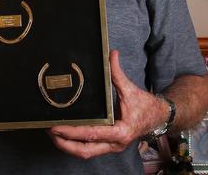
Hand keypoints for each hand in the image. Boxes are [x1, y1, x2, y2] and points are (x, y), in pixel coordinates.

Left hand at [48, 49, 166, 158]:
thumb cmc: (145, 106)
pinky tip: (65, 136)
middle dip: (64, 143)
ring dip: (68, 146)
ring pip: (85, 153)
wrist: (158, 118)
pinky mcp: (109, 145)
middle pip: (84, 151)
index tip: (56, 127)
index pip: (91, 134)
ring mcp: (112, 146)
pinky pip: (90, 149)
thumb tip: (111, 54)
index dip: (72, 132)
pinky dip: (76, 144)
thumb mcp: (131, 89)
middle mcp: (115, 143)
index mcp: (120, 131)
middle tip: (49, 131)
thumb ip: (118, 73)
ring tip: (53, 134)